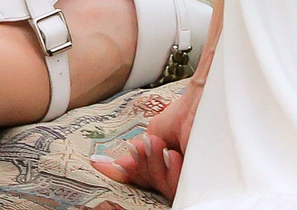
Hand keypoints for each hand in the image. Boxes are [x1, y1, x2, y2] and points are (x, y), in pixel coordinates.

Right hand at [90, 70, 200, 198]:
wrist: (200, 106)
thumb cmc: (183, 117)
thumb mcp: (153, 134)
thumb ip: (136, 154)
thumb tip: (112, 164)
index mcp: (161, 164)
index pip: (136, 175)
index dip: (117, 172)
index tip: (96, 164)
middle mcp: (171, 174)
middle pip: (143, 182)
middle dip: (139, 164)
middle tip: (145, 145)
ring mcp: (184, 181)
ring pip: (156, 186)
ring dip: (153, 164)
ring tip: (161, 145)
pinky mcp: (195, 185)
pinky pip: (172, 189)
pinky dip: (167, 171)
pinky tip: (172, 155)